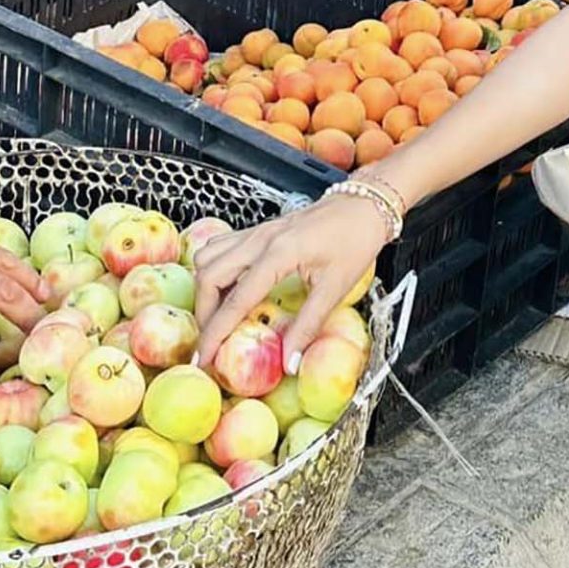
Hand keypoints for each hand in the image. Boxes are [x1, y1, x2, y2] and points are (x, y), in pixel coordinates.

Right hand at [196, 190, 391, 369]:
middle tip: (211, 339)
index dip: (216, 333)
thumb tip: (289, 362)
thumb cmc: (354, 240)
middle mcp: (260, 239)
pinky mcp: (260, 230)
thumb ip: (308, 325)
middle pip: (209, 275)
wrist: (365, 205)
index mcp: (279, 254)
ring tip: (217, 316)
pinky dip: (214, 269)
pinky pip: (221, 246)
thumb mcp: (336, 287)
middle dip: (204, 311)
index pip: (236, 300)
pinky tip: (227, 287)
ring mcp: (257, 231)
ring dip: (206, 288)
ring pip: (209, 257)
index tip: (203, 358)